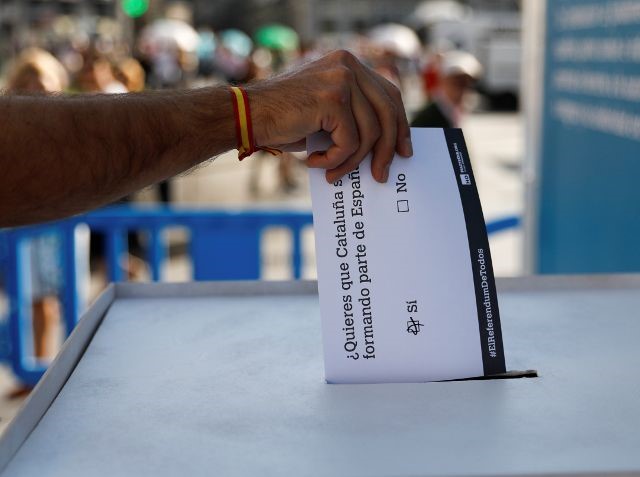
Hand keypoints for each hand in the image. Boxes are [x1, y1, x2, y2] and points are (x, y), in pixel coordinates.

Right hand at [247, 50, 412, 182]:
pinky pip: (350, 142)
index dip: (400, 124)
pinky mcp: (333, 98)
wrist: (247, 117)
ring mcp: (342, 79)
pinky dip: (335, 160)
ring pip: (370, 133)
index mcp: (348, 64)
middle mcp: (348, 65)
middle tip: (381, 175)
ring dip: (352, 161)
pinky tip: (315, 162)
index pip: (388, 94)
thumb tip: (384, 147)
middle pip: (387, 112)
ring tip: (333, 173)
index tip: (403, 150)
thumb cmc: (283, 121)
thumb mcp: (325, 115)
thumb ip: (353, 118)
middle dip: (388, 148)